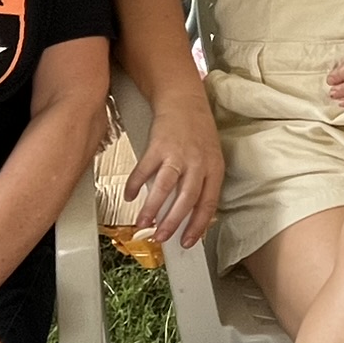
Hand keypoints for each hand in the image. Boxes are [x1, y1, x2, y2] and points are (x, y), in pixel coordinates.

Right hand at [125, 95, 224, 248]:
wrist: (184, 100)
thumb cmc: (197, 132)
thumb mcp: (209, 158)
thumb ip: (201, 183)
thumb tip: (187, 215)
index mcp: (214, 168)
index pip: (209, 203)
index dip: (198, 226)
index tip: (187, 242)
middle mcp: (198, 162)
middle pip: (187, 199)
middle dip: (173, 222)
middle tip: (161, 237)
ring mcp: (178, 153)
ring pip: (165, 187)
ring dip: (152, 208)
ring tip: (143, 223)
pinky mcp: (158, 145)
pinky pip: (145, 170)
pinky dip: (135, 184)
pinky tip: (129, 195)